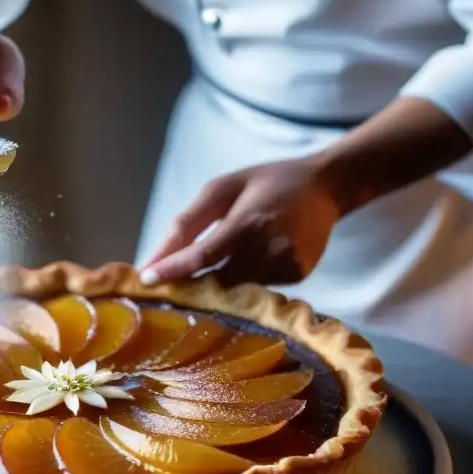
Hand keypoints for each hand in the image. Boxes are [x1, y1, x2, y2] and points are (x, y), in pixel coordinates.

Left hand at [139, 157, 342, 286]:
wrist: (326, 187)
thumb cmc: (267, 183)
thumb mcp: (223, 188)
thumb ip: (188, 222)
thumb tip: (154, 257)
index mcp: (248, 221)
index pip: (203, 255)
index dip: (173, 271)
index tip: (145, 280)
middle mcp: (270, 247)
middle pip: (218, 283)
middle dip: (192, 285)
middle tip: (171, 283)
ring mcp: (287, 266)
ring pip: (237, 290)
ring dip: (219, 284)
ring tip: (218, 265)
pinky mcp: (299, 277)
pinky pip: (258, 288)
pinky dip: (246, 279)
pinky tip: (253, 259)